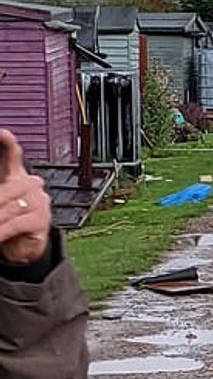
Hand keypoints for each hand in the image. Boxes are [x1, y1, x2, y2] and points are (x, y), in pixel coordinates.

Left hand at [0, 130, 50, 263]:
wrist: (23, 246)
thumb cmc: (7, 221)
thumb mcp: (0, 203)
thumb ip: (0, 192)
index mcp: (18, 177)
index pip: (14, 155)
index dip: (8, 142)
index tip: (2, 132)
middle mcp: (31, 185)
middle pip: (7, 188)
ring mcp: (39, 201)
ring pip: (9, 207)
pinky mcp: (41, 219)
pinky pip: (16, 222)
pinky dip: (1, 230)